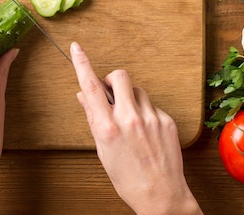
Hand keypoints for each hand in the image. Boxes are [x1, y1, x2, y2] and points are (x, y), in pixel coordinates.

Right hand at [70, 42, 202, 214]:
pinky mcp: (167, 121)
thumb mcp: (103, 150)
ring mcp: (151, 118)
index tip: (77, 48)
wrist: (161, 195)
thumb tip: (84, 96)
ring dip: (131, 97)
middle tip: (112, 93)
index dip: (82, 64)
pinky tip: (146, 132)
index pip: (91, 87)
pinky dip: (146, 112)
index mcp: (108, 128)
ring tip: (130, 120)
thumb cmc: (128, 178)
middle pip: (120, 76)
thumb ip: (94, 118)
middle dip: (113, 80)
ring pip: (138, 90)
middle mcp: (129, 119)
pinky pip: (152, 105)